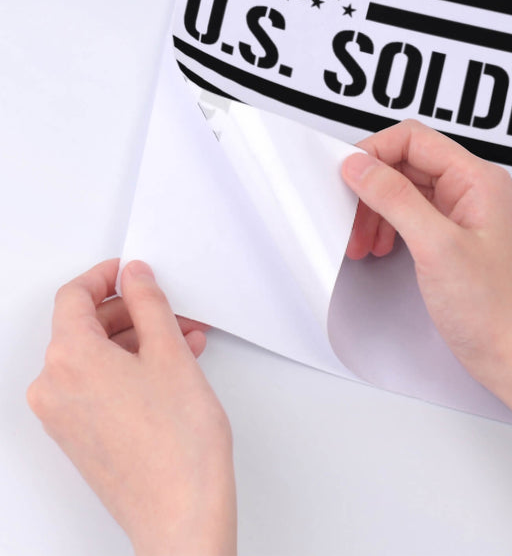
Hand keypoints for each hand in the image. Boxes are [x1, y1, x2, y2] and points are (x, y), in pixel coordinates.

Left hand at [27, 259, 236, 555]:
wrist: (182, 512)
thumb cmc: (178, 443)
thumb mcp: (169, 352)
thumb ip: (148, 303)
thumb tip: (135, 276)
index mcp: (69, 358)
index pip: (74, 296)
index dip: (105, 277)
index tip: (129, 272)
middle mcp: (54, 387)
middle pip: (86, 327)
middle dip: (133, 314)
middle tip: (170, 311)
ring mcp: (63, 415)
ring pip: (98, 357)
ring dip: (139, 342)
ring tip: (184, 343)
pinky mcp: (79, 435)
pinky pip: (99, 385)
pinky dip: (130, 370)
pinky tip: (170, 370)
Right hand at [342, 119, 511, 496]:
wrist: (508, 355)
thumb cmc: (491, 308)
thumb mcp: (436, 246)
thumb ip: (394, 199)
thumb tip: (360, 166)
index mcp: (478, 180)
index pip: (414, 141)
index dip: (375, 153)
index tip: (347, 176)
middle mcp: (471, 191)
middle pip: (404, 166)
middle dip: (371, 191)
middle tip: (349, 217)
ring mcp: (461, 214)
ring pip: (403, 192)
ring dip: (375, 212)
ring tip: (361, 242)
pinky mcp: (450, 236)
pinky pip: (409, 216)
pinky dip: (386, 228)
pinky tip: (378, 247)